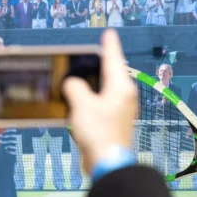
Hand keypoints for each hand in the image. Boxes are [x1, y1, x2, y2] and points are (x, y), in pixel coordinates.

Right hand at [62, 29, 135, 173]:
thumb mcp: (81, 104)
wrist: (107, 163)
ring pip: (105, 91)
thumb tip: (72, 85)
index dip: (109, 45)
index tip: (109, 33)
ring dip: (92, 85)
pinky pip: (101, 106)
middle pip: (110, 75)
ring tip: (79, 78)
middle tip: (88, 56)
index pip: (114, 59)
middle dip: (99, 66)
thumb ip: (74, 88)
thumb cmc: (98, 132)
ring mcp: (120, 112)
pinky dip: (91, 102)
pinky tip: (80, 103)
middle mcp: (124, 97)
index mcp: (120, 87)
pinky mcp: (114, 124)